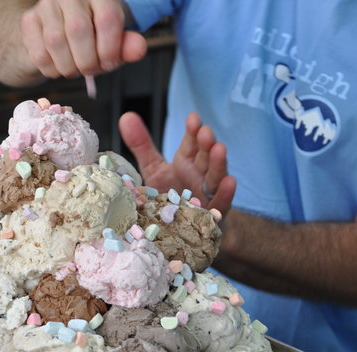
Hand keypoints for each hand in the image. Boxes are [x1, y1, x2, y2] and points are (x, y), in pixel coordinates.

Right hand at [20, 0, 146, 77]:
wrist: (59, 31)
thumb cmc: (92, 35)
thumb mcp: (114, 38)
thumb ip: (127, 45)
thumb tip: (138, 50)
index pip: (107, 18)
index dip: (110, 48)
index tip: (110, 64)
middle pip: (78, 30)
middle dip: (88, 61)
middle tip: (91, 70)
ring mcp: (46, 5)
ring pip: (56, 43)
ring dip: (69, 67)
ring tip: (76, 69)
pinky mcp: (29, 20)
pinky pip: (39, 53)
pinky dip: (52, 70)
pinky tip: (60, 66)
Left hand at [120, 112, 236, 214]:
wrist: (180, 230)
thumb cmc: (169, 196)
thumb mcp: (153, 170)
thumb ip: (142, 145)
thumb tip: (126, 116)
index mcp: (186, 162)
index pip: (191, 143)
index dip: (192, 131)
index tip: (192, 118)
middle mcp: (199, 175)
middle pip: (205, 157)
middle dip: (206, 143)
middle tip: (205, 131)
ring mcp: (207, 195)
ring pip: (214, 177)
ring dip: (218, 163)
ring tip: (219, 148)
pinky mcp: (212, 216)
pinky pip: (220, 204)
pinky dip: (225, 194)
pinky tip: (230, 182)